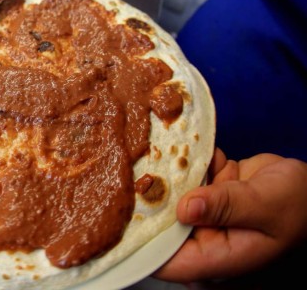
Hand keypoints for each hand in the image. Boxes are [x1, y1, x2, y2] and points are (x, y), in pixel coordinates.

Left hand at [154, 149, 306, 281]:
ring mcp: (205, 215)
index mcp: (219, 256)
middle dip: (153, 199)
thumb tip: (185, 208)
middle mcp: (206, 238)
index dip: (144, 243)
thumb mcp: (267, 205)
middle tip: (144, 170)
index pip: (168, 261)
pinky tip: (202, 153)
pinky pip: (188, 178)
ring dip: (172, 175)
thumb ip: (227, 206)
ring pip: (172, 197)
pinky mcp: (208, 194)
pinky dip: (191, 164)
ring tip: (171, 154)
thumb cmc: (300, 203)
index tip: (125, 217)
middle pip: (163, 225)